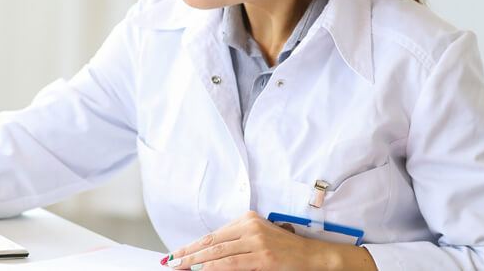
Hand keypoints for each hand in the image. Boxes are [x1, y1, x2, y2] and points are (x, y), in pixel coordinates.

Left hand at [164, 211, 376, 270]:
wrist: (313, 255)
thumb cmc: (285, 250)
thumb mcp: (259, 239)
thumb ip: (236, 243)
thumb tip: (207, 256)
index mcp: (247, 219)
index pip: (213, 234)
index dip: (192, 245)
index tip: (176, 253)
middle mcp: (250, 226)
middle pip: (211, 241)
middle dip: (187, 253)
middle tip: (170, 261)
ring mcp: (256, 240)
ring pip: (217, 252)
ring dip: (195, 261)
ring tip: (179, 266)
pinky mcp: (263, 256)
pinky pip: (231, 262)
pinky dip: (213, 267)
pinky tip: (199, 269)